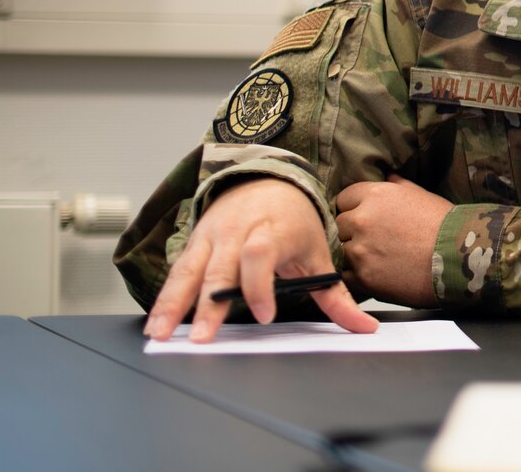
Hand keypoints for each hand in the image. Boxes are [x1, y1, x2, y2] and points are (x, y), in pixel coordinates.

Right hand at [144, 176, 375, 342]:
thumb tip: (365, 328)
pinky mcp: (193, 244)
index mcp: (272, 231)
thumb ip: (337, 296)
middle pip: (220, 269)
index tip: (263, 315)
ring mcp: (211, 237)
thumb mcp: (318, 254)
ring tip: (161, 335)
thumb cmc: (294, 223)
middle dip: (209, 305)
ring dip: (173, 304)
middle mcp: (237, 232)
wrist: (265, 181)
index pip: (261, 255)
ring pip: (189, 271)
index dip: (259, 285)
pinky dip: (164, 298)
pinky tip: (154, 324)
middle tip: (202, 339)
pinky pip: (177, 272)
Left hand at [335, 174, 451, 306]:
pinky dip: (355, 275)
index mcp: (375, 195)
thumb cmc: (445, 224)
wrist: (459, 258)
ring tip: (376, 257)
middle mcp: (362, 219)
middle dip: (352, 230)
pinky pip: (345, 274)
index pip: (344, 198)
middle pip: (339, 224)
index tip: (364, 216)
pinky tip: (375, 273)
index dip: (354, 207)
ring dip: (353, 253)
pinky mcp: (362, 277)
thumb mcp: (422, 195)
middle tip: (372, 239)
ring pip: (340, 250)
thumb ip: (398, 185)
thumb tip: (387, 176)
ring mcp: (360, 250)